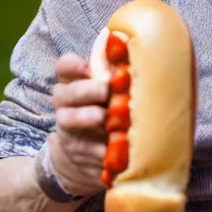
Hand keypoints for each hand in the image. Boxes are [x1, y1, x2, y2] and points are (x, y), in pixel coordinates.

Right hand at [47, 53, 108, 195]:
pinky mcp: (75, 149)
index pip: (65, 66)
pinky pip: (85, 148)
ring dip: (86, 117)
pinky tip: (113, 146)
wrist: (90, 148)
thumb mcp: (109, 89)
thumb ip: (117, 76)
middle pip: (65, 91)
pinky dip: (99, 147)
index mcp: (74, 80)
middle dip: (86, 90)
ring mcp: (67, 126)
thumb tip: (146, 61)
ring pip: (68, 118)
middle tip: (105, 90)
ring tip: (102, 117)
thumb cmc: (107, 106)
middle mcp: (65, 101)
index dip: (73, 65)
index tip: (88, 68)